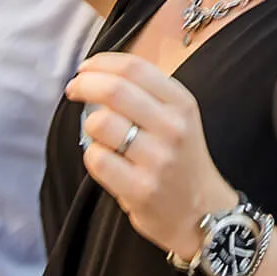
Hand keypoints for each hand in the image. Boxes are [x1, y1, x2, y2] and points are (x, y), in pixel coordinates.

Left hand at [67, 53, 236, 261]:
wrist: (202, 212)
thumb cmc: (182, 160)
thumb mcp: (179, 119)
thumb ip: (147, 95)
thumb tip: (99, 74)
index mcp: (182, 103)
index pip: (135, 68)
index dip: (102, 63)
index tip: (85, 68)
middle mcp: (173, 127)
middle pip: (115, 90)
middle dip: (84, 84)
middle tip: (74, 89)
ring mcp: (158, 159)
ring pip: (101, 124)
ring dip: (89, 125)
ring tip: (98, 134)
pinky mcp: (141, 189)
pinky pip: (97, 159)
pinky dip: (93, 155)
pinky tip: (104, 159)